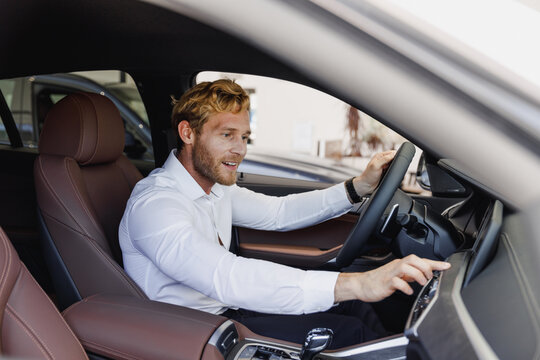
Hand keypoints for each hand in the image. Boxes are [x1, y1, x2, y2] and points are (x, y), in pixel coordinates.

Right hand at [334, 254, 450, 302]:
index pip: (419, 260)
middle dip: (425, 267)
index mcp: (401, 265)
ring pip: (405, 267)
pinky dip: (405, 287)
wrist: (362, 285)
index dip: (434, 263)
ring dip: (417, 274)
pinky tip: (409, 292)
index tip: (446, 266)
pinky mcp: (384, 283)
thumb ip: (410, 275)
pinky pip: (396, 282)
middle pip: (413, 259)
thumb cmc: (379, 281)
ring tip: (421, 283)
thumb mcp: (398, 277)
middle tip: (429, 277)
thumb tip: (424, 275)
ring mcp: (390, 274)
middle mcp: (396, 266)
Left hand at [353, 150, 395, 195]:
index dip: (396, 155)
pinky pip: (393, 169)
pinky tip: (393, 173)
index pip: (391, 152)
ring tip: (392, 170)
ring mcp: (384, 166)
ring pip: (394, 164)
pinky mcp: (386, 171)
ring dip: (395, 167)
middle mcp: (382, 160)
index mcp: (379, 156)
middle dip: (396, 161)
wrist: (367, 185)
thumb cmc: (369, 175)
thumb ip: (384, 159)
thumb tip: (393, 154)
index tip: (398, 160)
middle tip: (393, 166)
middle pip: (394, 158)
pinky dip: (394, 171)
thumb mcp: (376, 165)